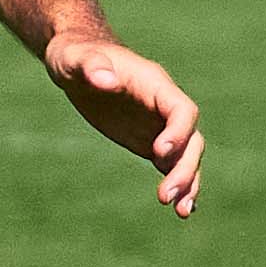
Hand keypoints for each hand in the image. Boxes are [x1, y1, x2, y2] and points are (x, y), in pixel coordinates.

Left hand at [42, 31, 204, 217]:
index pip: (182, 109)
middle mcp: (163, 106)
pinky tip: (181, 208)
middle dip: (183, 168)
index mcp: (154, 84)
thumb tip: (105, 80)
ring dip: (188, 182)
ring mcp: (159, 125)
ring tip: (181, 211)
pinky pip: (171, 164)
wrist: (77, 60)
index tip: (158, 152)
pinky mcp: (149, 141)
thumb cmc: (75, 55)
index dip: (178, 131)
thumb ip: (91, 66)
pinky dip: (179, 184)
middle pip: (190, 139)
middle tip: (165, 197)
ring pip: (186, 155)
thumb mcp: (75, 58)